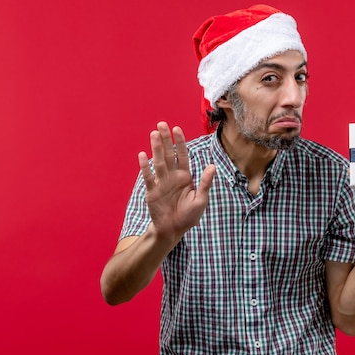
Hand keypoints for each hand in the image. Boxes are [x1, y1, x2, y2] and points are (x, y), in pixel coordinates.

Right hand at [138, 122, 215, 241]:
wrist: (173, 230)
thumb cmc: (188, 216)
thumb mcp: (201, 200)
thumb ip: (205, 183)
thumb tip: (212, 166)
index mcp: (185, 176)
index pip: (182, 155)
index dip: (180, 142)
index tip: (177, 129)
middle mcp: (172, 176)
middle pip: (168, 154)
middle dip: (165, 139)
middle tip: (161, 124)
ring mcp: (161, 183)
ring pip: (158, 162)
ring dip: (155, 148)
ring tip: (153, 134)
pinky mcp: (152, 191)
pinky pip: (148, 177)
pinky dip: (145, 167)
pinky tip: (142, 155)